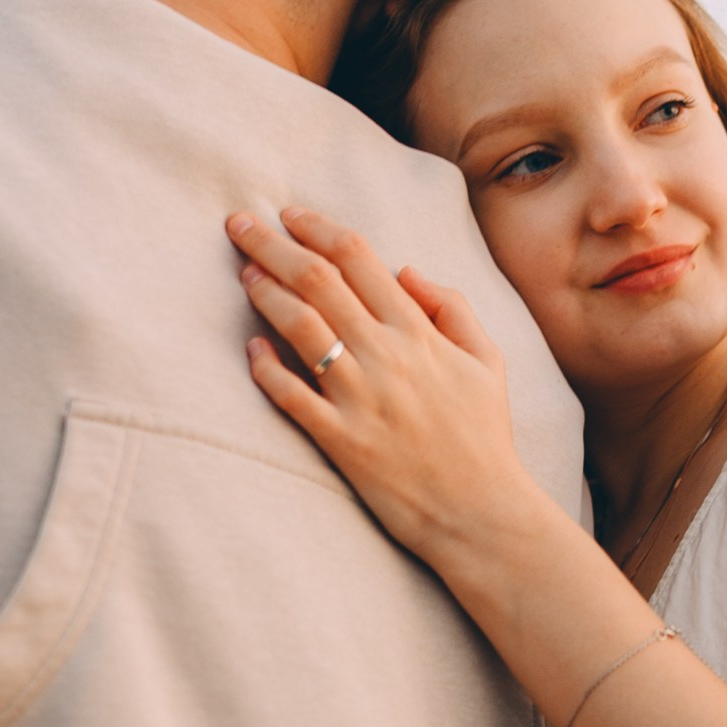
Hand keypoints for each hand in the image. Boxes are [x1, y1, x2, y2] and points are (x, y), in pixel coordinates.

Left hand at [228, 207, 538, 573]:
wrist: (482, 513)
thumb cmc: (486, 436)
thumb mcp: (488, 361)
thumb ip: (452, 308)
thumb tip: (406, 270)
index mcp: (419, 331)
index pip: (359, 258)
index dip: (318, 227)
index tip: (289, 213)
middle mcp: (386, 355)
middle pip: (318, 280)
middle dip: (272, 244)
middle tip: (238, 223)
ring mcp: (360, 397)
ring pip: (300, 327)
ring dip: (265, 293)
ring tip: (243, 272)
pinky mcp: (340, 440)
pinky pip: (291, 395)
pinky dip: (267, 367)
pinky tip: (251, 347)